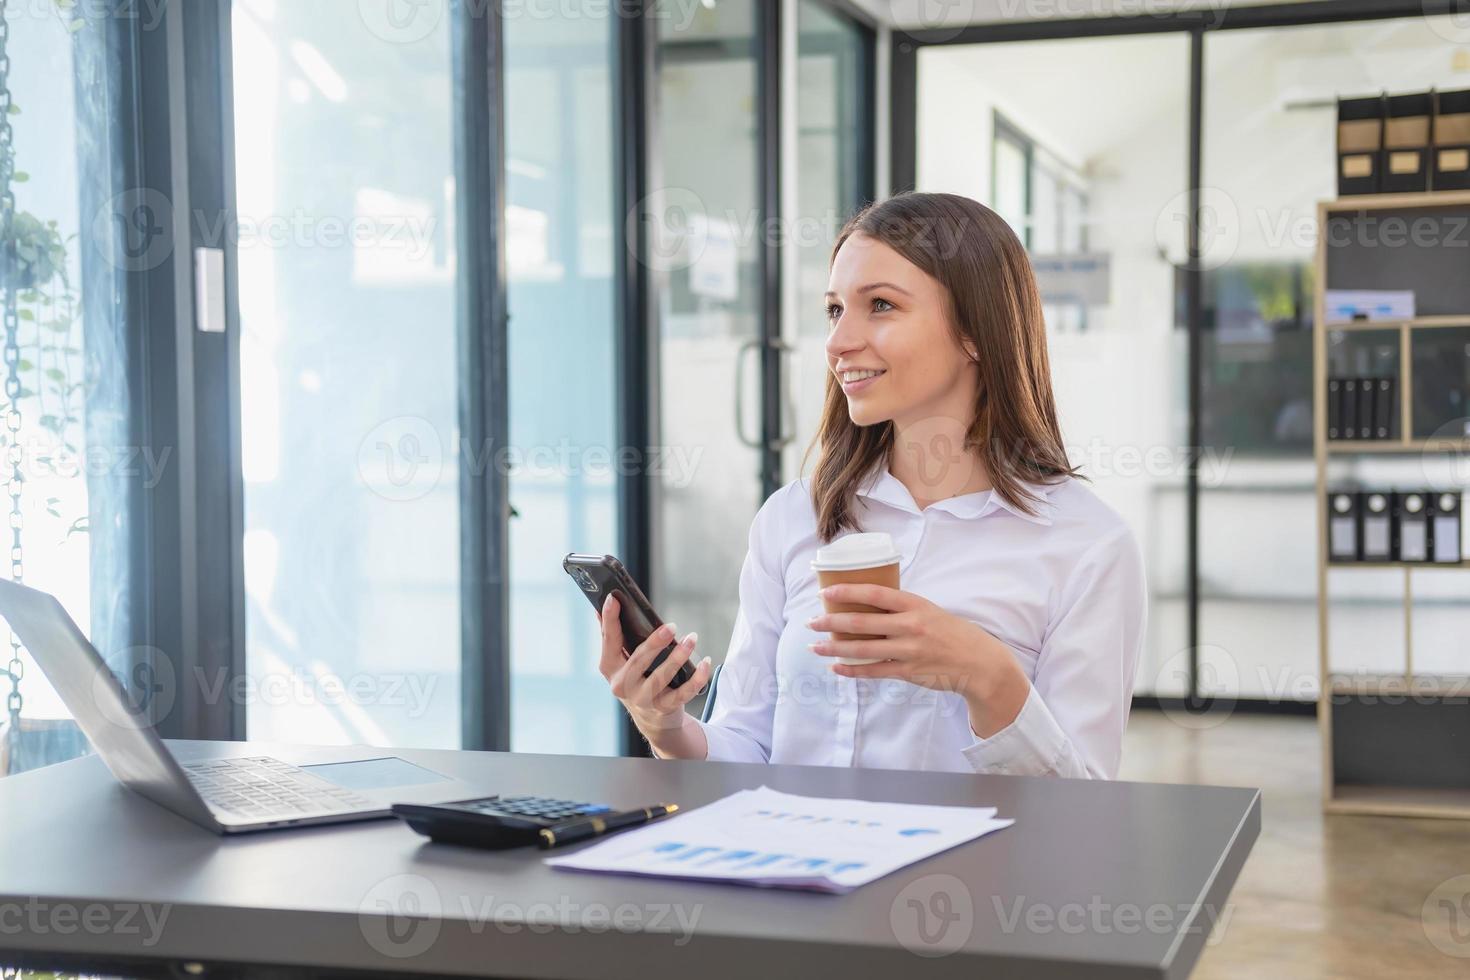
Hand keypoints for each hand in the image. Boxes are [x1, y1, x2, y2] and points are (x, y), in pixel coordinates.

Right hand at [596, 593, 711, 736]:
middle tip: (671, 626)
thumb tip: (601, 607)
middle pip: (639, 660)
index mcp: (610, 668)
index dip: (609, 619)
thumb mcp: (621, 661)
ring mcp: (643, 699)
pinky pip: (684, 692)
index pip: (609, 640)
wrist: (651, 720)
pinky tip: (705, 661)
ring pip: (662, 677)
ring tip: (692, 639)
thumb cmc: (637, 680)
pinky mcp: (665, 708)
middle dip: (655, 642)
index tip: (613, 598)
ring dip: (679, 656)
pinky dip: (697, 677)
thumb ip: (613, 637)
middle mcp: (623, 685)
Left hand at [805, 584, 1029, 737]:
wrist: (979, 662)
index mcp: (914, 604)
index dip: (847, 591)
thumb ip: (901, 608)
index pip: (874, 593)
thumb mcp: (929, 610)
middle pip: (861, 622)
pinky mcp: (908, 671)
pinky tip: (836, 668)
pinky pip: (874, 671)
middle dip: (831, 622)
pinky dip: (852, 670)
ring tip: (814, 646)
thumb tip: (866, 604)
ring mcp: (909, 650)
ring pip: (862, 649)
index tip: (825, 592)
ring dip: (834, 648)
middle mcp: (910, 625)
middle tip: (811, 622)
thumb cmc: (950, 633)